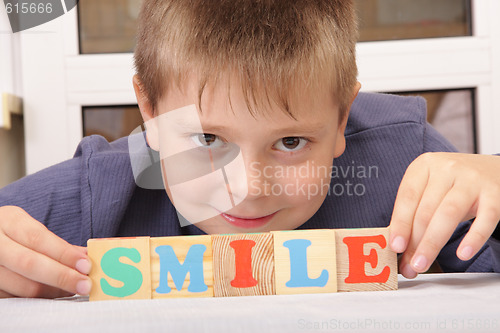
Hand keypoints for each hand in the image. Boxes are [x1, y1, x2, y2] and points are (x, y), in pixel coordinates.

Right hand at [0, 206, 91, 297]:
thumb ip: (57, 243)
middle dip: (62, 276)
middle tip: (85, 284)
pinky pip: (16, 298)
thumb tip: (88, 257)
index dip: (64, 254)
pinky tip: (53, 293)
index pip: (38, 238)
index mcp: (8, 220)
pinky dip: (39, 298)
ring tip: (72, 289)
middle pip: (29, 263)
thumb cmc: (12, 234)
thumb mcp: (29, 228)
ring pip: (22, 286)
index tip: (86, 265)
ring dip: (53, 291)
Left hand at [389, 153, 499, 277]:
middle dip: (415, 243)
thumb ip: (414, 212)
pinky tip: (462, 254)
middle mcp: (446, 169)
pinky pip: (484, 219)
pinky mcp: (495, 194)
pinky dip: (473, 238)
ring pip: (448, 215)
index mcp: (424, 165)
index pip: (407, 197)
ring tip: (423, 264)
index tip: (395, 246)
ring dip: (432, 243)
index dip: (399, 223)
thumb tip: (400, 247)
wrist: (495, 170)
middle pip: (425, 210)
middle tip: (410, 265)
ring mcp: (472, 180)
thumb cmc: (455, 184)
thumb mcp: (431, 188)